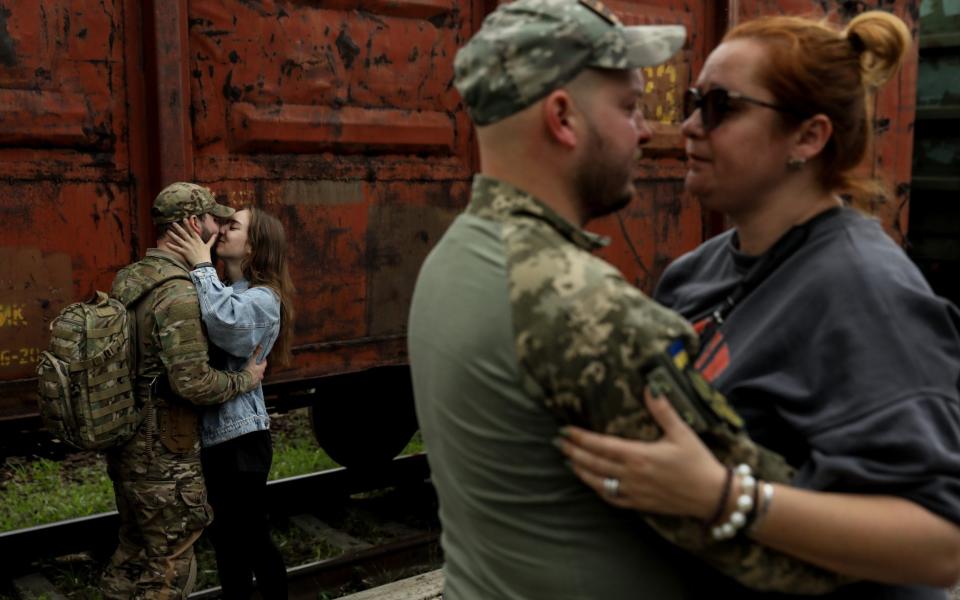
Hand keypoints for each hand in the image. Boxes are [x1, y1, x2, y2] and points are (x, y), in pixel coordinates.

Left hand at [167, 220, 215, 267]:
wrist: (203, 263)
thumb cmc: (206, 255)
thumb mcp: (208, 246)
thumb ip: (211, 240)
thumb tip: (216, 234)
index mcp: (197, 240)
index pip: (192, 230)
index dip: (188, 224)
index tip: (184, 219)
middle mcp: (191, 242)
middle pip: (184, 233)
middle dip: (178, 228)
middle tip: (173, 223)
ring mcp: (187, 247)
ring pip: (178, 240)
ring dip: (173, 235)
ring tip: (168, 231)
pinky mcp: (184, 252)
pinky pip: (176, 248)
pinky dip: (171, 246)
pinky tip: (166, 243)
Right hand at [243, 345, 266, 388]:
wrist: (242, 382)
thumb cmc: (247, 370)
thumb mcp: (251, 360)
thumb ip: (256, 353)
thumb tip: (261, 346)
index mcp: (261, 369)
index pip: (265, 364)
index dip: (263, 361)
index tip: (262, 359)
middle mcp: (261, 376)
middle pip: (261, 371)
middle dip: (259, 369)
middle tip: (256, 366)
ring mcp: (257, 382)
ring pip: (258, 377)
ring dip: (256, 375)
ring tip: (251, 374)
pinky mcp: (253, 387)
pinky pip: (253, 383)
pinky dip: (252, 381)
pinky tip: (248, 380)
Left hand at [557, 387, 727, 519]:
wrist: (712, 496)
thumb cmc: (698, 462)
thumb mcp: (681, 432)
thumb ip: (662, 410)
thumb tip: (650, 386)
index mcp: (639, 455)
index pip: (601, 445)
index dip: (581, 438)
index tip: (566, 430)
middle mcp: (632, 475)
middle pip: (593, 463)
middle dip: (573, 452)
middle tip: (558, 442)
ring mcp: (634, 492)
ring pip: (598, 482)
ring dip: (580, 471)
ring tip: (568, 459)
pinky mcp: (640, 504)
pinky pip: (612, 498)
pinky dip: (598, 489)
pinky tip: (591, 483)